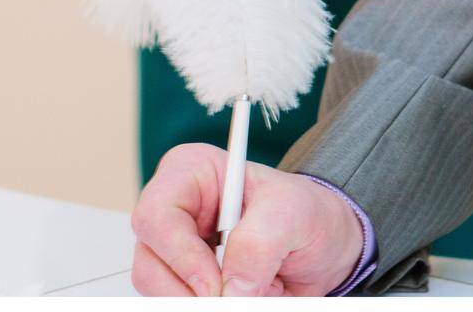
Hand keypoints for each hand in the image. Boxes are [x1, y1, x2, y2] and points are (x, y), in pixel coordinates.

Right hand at [131, 145, 363, 296]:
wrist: (323, 245)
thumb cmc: (304, 212)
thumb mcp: (291, 212)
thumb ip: (258, 244)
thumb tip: (230, 290)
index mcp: (190, 173)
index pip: (157, 214)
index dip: (180, 255)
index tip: (215, 287)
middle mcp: (175, 212)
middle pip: (149, 262)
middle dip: (190, 293)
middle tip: (231, 302)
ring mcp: (176, 253)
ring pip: (159, 293)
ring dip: (202, 304)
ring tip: (253, 292)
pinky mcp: (186, 285)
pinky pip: (180, 308)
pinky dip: (211, 311)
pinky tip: (244, 297)